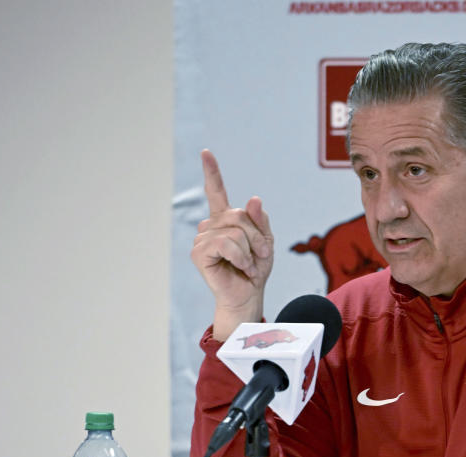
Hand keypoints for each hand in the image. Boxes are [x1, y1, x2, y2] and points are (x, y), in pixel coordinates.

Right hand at [191, 149, 274, 340]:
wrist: (249, 295)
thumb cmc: (256, 269)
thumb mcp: (266, 241)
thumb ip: (260, 219)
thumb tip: (253, 198)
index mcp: (226, 219)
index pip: (216, 191)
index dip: (212, 172)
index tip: (206, 152)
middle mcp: (211, 225)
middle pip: (239, 215)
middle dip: (257, 237)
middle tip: (260, 256)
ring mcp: (203, 237)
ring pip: (235, 231)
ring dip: (250, 250)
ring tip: (248, 265)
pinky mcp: (199, 252)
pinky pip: (226, 243)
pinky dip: (240, 256)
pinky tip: (240, 267)